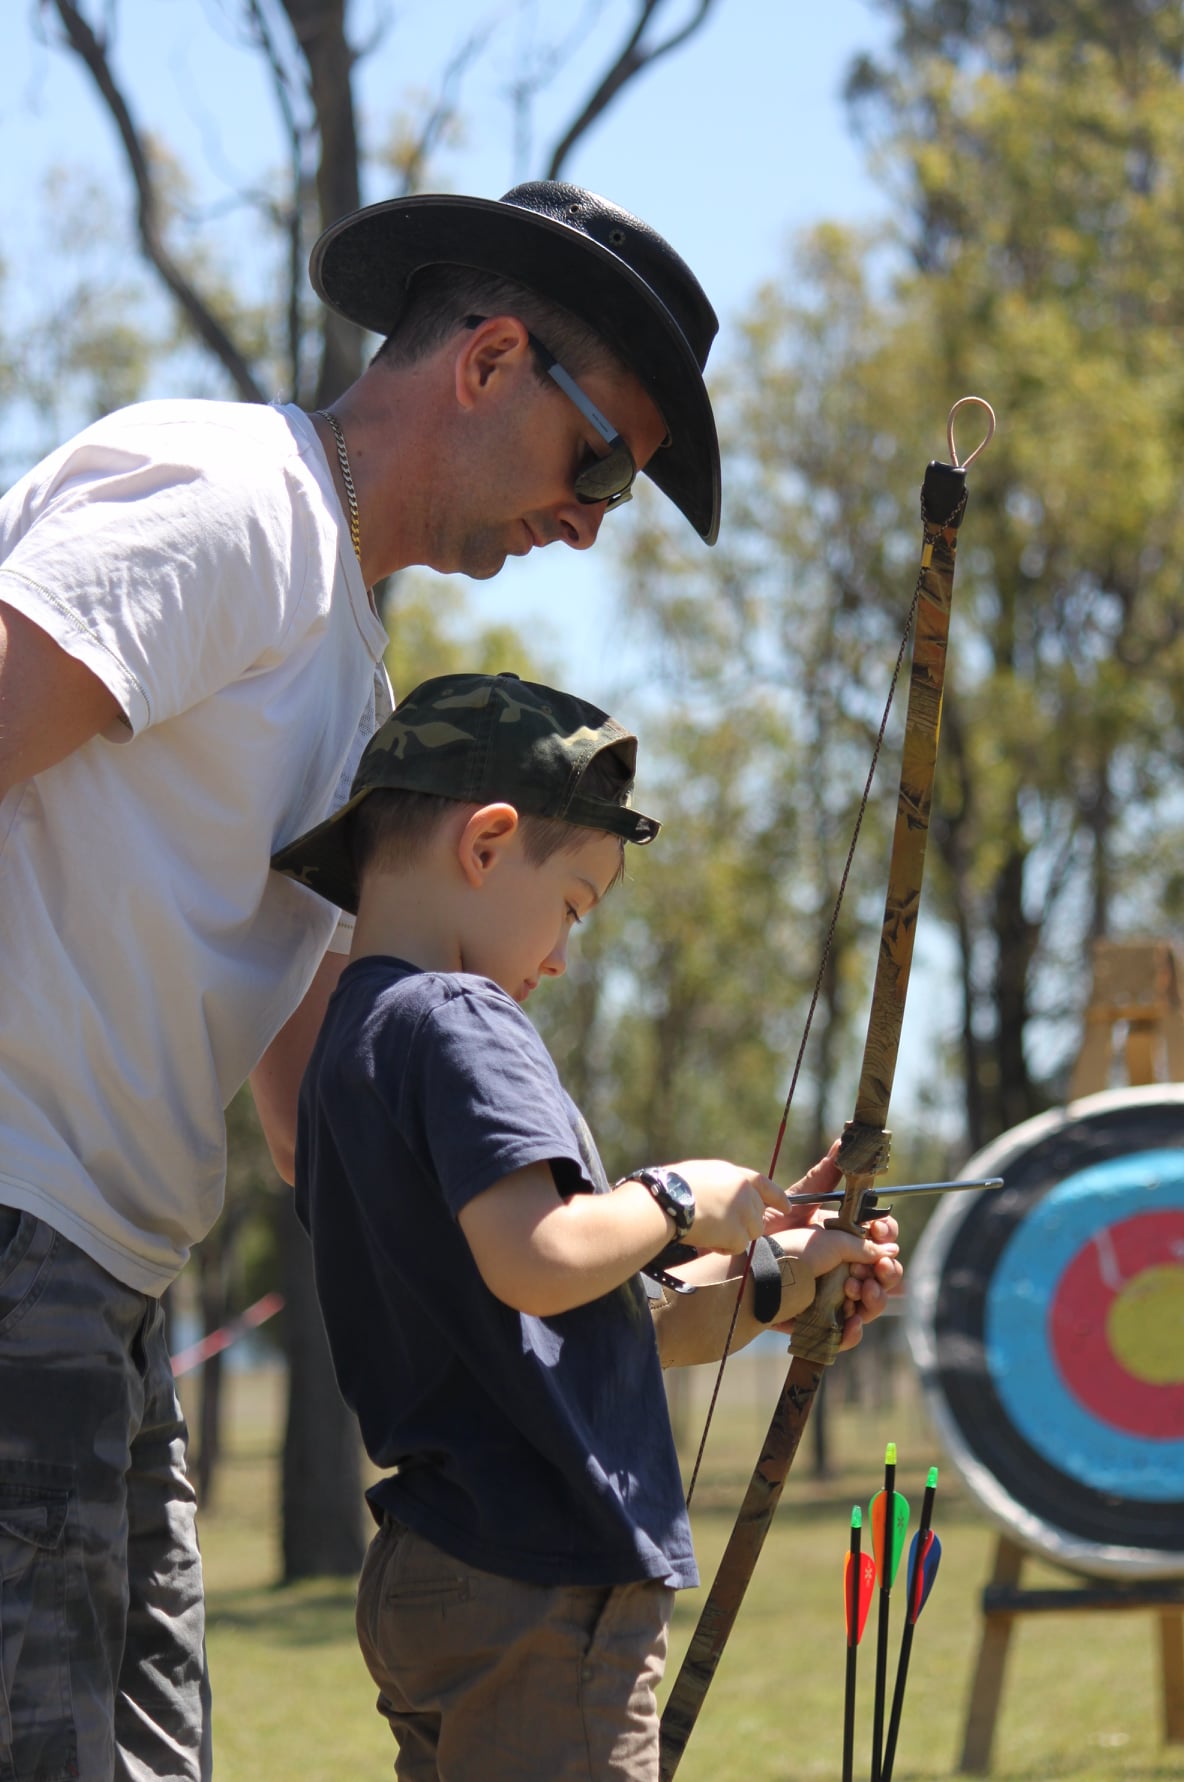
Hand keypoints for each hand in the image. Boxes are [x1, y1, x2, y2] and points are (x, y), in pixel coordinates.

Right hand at [658, 1159, 793, 1253]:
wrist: (667, 1200)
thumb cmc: (673, 1187)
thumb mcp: (702, 1174)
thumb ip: (722, 1185)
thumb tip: (725, 1197)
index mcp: (735, 1175)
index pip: (765, 1185)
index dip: (778, 1197)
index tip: (787, 1207)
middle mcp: (745, 1192)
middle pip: (758, 1215)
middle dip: (744, 1224)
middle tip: (719, 1227)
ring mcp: (743, 1212)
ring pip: (751, 1233)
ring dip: (733, 1237)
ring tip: (708, 1231)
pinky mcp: (738, 1232)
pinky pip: (737, 1247)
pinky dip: (722, 1248)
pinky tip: (706, 1239)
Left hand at [762, 1139, 904, 1351]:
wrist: (740, 1269)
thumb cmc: (769, 1231)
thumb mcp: (799, 1201)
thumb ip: (825, 1175)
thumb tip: (844, 1140)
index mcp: (845, 1237)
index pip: (881, 1237)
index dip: (886, 1235)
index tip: (881, 1234)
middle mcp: (846, 1266)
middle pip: (883, 1272)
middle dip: (888, 1270)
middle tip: (879, 1270)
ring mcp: (836, 1295)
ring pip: (871, 1302)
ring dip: (875, 1298)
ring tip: (860, 1292)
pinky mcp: (822, 1321)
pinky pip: (847, 1332)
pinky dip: (854, 1330)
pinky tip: (851, 1322)